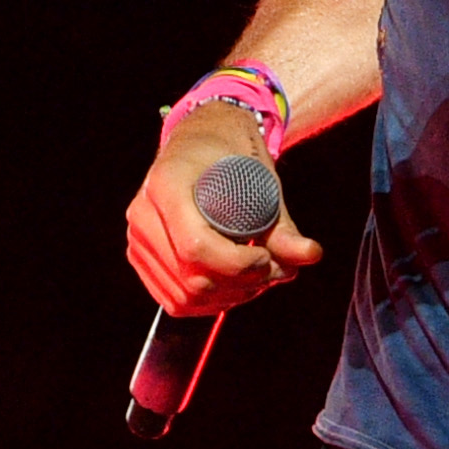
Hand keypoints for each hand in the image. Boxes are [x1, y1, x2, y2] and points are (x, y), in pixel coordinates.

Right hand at [121, 108, 322, 315]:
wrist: (201, 144)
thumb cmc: (231, 158)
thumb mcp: (261, 184)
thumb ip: (283, 226)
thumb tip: (311, 254)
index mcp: (167, 185)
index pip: (197, 246)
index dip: (238, 264)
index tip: (267, 258)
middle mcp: (143, 214)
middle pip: (193, 278)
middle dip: (241, 284)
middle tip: (273, 271)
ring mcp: (138, 239)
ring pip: (185, 297)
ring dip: (230, 297)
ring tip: (257, 278)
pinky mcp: (141, 258)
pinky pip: (175, 300)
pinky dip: (210, 304)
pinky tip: (235, 286)